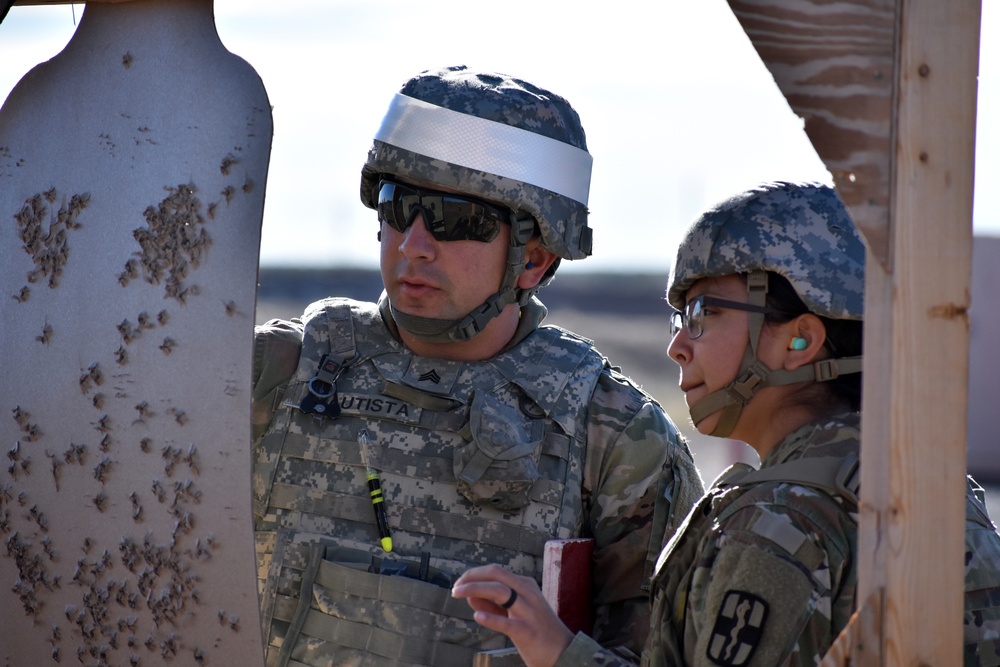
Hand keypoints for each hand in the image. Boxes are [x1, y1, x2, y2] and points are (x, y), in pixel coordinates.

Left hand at [452, 564, 573, 666]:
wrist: (564, 652)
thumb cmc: (537, 631)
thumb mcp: (516, 612)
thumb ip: (493, 604)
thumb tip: (470, 596)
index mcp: (526, 585)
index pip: (496, 571)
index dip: (474, 574)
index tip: (459, 582)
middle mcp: (528, 594)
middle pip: (497, 575)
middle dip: (472, 577)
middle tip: (455, 587)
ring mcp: (529, 612)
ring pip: (501, 592)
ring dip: (475, 589)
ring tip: (458, 594)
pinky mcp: (527, 632)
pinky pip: (507, 622)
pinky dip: (491, 618)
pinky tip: (477, 616)